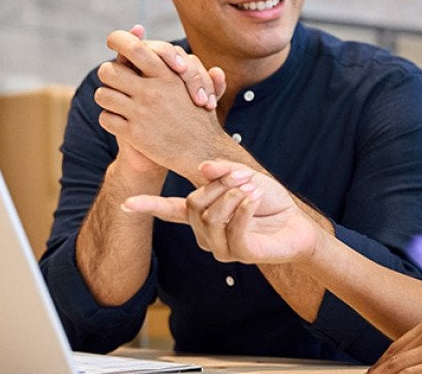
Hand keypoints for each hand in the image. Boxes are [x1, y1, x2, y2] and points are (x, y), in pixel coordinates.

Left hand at [96, 30, 232, 179]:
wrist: (203, 151)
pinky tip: (121, 122)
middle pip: (109, 70)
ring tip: (117, 102)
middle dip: (109, 74)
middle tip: (115, 80)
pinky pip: (106, 118)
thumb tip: (137, 27)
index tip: (112, 41)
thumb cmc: (198, 114)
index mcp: (167, 75)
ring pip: (103, 95)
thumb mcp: (191, 82)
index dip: (118, 41)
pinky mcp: (134, 134)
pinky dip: (110, 119)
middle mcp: (152, 91)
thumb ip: (162, 56)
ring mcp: (142, 112)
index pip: (134, 48)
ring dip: (107, 98)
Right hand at [123, 160, 319, 264]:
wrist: (296, 224)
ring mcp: (221, 247)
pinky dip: (244, 209)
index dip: (147, 206)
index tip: (126, 203)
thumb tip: (202, 167)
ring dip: (233, 197)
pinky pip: (233, 230)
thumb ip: (224, 171)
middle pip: (193, 204)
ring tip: (253, 189)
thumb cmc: (268, 201)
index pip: (169, 210)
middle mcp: (205, 233)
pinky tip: (256, 199)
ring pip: (210, 217)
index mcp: (202, 214)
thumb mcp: (245, 177)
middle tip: (244, 177)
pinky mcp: (240, 255)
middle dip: (218, 185)